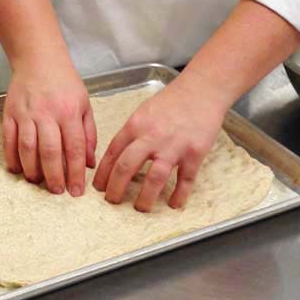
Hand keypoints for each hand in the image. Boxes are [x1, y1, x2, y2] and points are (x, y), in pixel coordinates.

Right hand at [2, 60, 96, 196]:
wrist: (38, 59)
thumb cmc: (64, 82)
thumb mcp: (84, 104)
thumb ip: (88, 133)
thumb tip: (89, 163)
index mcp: (69, 112)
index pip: (74, 148)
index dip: (75, 172)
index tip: (76, 191)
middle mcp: (47, 114)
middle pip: (50, 152)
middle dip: (54, 176)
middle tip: (57, 191)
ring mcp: (26, 114)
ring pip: (27, 148)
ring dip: (32, 170)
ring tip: (38, 182)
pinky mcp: (9, 113)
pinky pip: (9, 140)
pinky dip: (12, 157)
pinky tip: (18, 169)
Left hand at [93, 74, 227, 211]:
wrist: (201, 90)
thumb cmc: (171, 101)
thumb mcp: (144, 111)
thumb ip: (132, 133)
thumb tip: (118, 156)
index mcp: (136, 125)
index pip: (113, 152)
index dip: (103, 173)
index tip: (98, 187)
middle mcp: (152, 136)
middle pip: (127, 167)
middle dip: (116, 189)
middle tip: (112, 201)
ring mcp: (174, 146)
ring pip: (154, 179)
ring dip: (145, 198)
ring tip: (140, 208)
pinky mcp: (194, 153)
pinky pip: (184, 181)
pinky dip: (178, 195)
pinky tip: (173, 204)